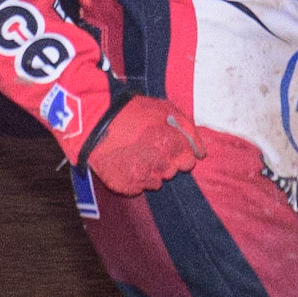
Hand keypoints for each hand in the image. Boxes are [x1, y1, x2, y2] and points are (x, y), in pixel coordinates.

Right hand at [87, 95, 204, 194]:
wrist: (96, 119)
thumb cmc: (133, 111)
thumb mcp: (166, 108)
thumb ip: (189, 130)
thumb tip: (202, 153)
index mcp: (173, 145)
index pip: (188, 162)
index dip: (179, 153)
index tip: (169, 146)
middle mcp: (160, 164)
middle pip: (172, 172)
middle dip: (165, 161)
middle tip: (149, 147)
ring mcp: (142, 177)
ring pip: (156, 182)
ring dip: (150, 170)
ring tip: (135, 153)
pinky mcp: (126, 186)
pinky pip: (138, 188)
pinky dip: (134, 178)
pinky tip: (126, 162)